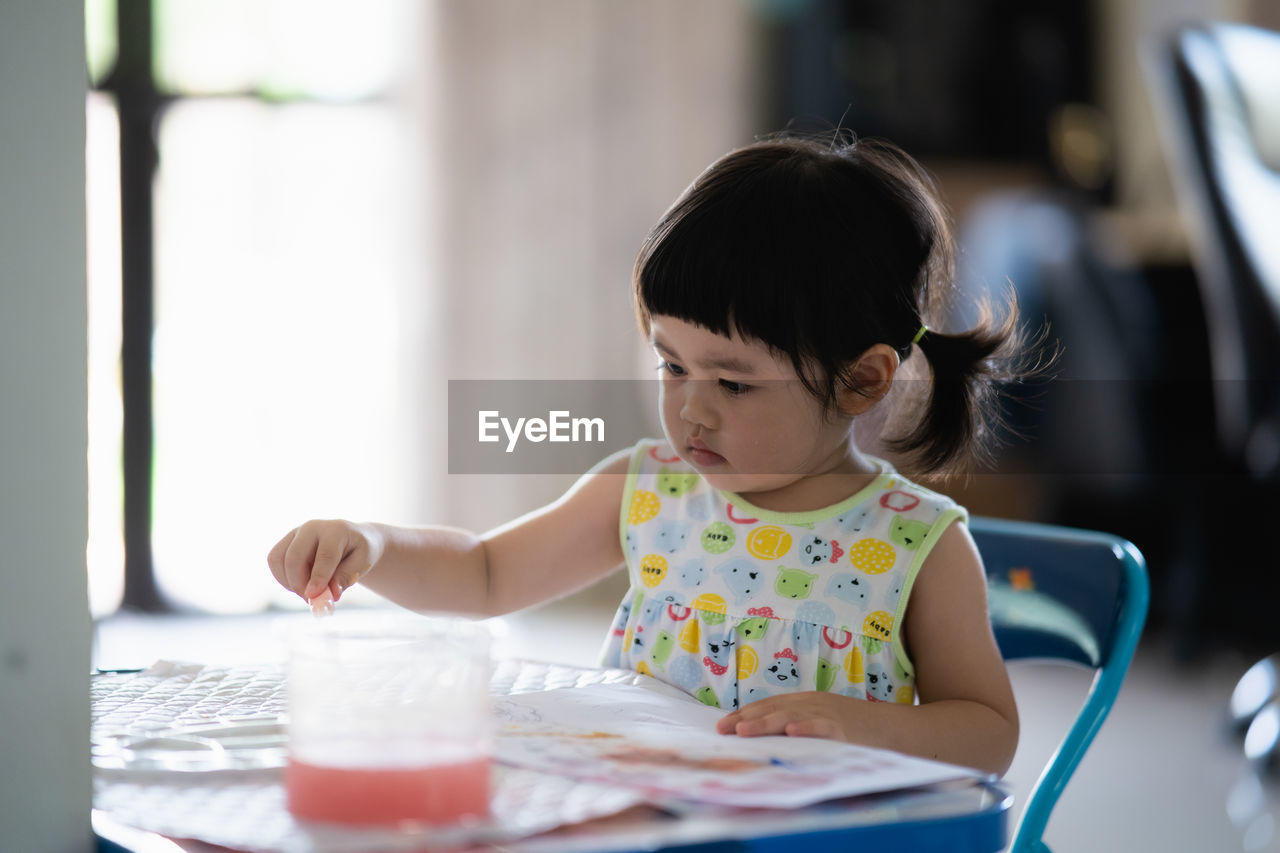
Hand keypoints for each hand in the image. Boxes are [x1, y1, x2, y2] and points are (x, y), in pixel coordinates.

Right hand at [267, 520, 382, 602]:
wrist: (352, 539)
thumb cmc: (358, 552)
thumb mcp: (362, 564)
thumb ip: (346, 577)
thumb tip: (331, 594)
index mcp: (336, 530)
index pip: (325, 555)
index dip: (318, 577)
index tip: (313, 596)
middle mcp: (312, 527)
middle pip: (295, 556)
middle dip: (299, 583)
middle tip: (311, 600)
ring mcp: (295, 533)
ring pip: (278, 559)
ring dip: (289, 582)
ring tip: (307, 592)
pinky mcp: (285, 542)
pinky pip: (274, 561)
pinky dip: (282, 578)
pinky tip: (299, 584)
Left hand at [716, 692, 856, 740]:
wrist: (892, 727)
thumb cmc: (855, 729)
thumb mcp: (821, 720)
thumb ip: (797, 725)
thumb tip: (767, 737)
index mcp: (804, 702)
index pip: (768, 706)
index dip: (744, 715)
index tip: (722, 726)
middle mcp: (812, 704)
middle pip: (773, 709)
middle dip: (746, 719)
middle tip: (724, 730)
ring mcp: (827, 715)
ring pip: (791, 716)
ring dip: (766, 722)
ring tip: (744, 731)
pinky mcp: (843, 729)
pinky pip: (822, 727)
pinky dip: (806, 728)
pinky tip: (791, 732)